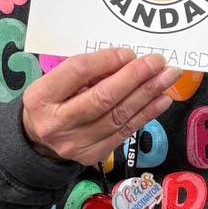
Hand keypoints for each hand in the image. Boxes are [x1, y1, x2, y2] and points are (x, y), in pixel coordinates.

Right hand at [22, 47, 179, 166]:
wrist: (38, 143)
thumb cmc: (52, 102)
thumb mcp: (56, 81)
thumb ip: (86, 72)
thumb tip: (127, 60)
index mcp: (41, 97)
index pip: (78, 72)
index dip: (107, 60)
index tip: (129, 52)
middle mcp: (57, 122)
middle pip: (103, 98)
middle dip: (135, 77)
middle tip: (158, 61)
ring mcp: (76, 143)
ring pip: (118, 116)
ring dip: (148, 94)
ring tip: (169, 77)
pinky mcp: (93, 155)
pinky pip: (125, 132)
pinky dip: (146, 114)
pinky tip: (162, 99)